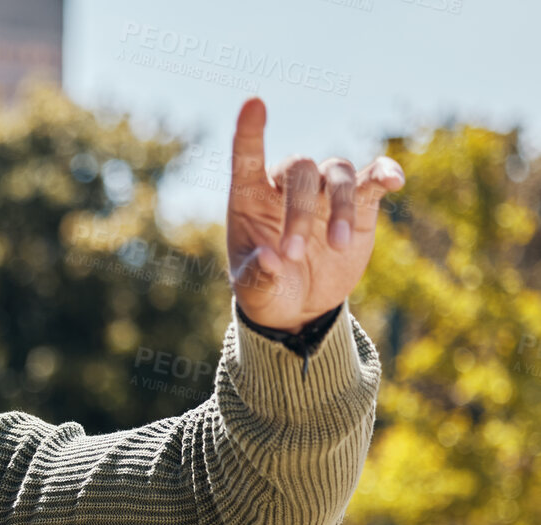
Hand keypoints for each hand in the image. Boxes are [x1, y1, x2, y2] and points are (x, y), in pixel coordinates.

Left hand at [226, 97, 404, 331]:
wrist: (300, 305)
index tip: (253, 103)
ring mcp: (326, 190)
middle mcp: (288, 185)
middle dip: (297, 211)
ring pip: (338, 173)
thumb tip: (271, 259)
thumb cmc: (267, 289)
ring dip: (339, 207)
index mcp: (250, 197)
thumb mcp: (254, 292)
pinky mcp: (360, 202)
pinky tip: (394, 181)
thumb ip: (257, 276)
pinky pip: (374, 178)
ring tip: (337, 246)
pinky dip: (384, 174)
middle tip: (290, 255)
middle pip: (300, 171)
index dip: (250, 131)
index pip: (248, 156)